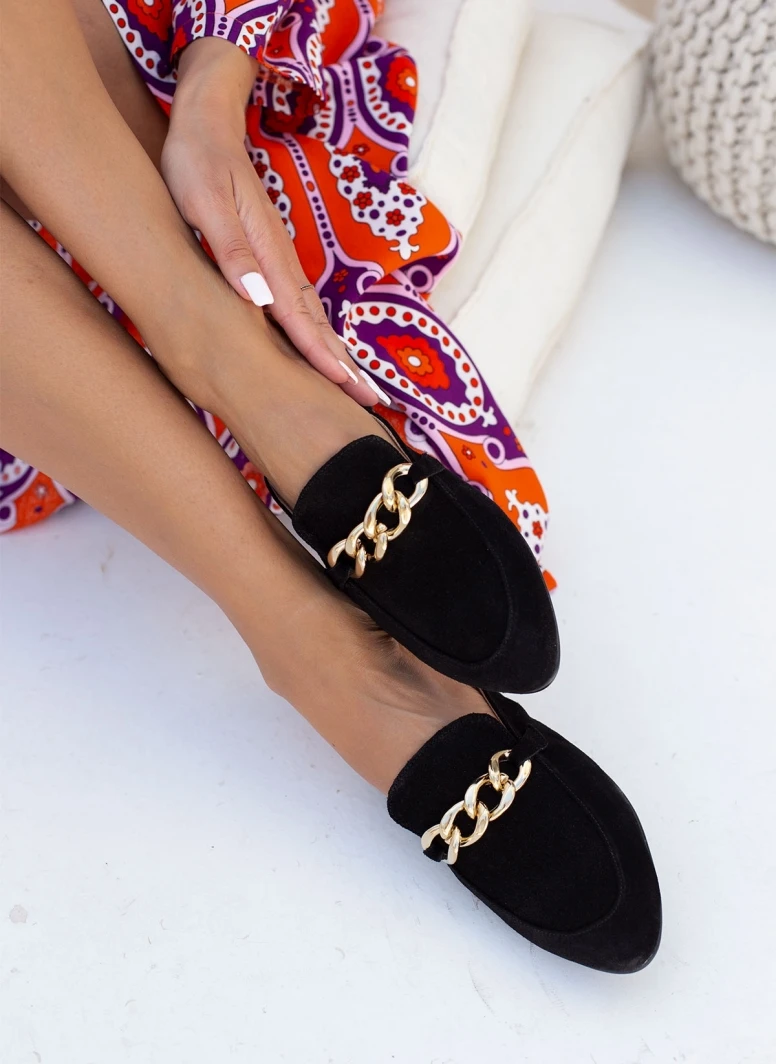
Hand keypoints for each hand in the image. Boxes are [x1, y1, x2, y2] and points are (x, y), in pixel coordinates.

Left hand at [161, 38, 381, 406]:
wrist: (209, 120)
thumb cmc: (198, 162)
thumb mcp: (203, 202)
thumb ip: (230, 250)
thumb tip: (256, 298)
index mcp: (268, 257)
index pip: (300, 318)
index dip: (322, 356)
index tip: (346, 386)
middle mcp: (282, 263)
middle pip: (319, 324)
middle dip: (345, 365)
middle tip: (370, 403)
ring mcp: (281, 261)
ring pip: (314, 318)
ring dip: (336, 353)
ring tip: (357, 386)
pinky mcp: (272, 258)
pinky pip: (301, 307)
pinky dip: (317, 334)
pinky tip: (321, 349)